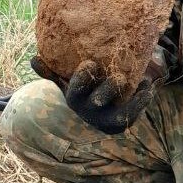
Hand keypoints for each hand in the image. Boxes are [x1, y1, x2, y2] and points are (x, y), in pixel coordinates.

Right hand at [31, 56, 152, 134]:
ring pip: (120, 112)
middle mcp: (90, 111)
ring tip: (144, 80)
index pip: (75, 90)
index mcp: (74, 99)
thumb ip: (52, 72)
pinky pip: (135, 114)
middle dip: (108, 88)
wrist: (96, 114)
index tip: (91, 63)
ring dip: (133, 97)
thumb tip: (33, 59)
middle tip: (119, 76)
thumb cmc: (82, 92)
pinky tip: (149, 87)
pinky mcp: (122, 123)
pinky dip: (143, 101)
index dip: (83, 77)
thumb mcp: (66, 83)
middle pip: (98, 101)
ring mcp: (107, 119)